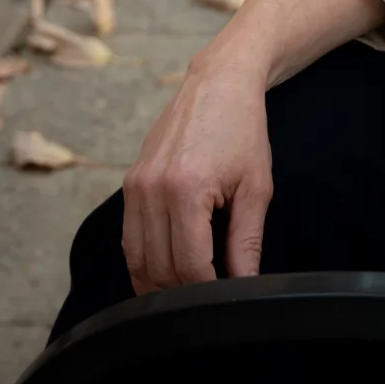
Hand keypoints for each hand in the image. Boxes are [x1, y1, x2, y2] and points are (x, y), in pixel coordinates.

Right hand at [121, 42, 272, 292]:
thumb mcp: (256, 187)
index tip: (226, 299)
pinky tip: (164, 271)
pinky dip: (143, 261)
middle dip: (184, 293)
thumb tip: (245, 285)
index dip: (209, 291)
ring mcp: (135, 186)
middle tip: (209, 300)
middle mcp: (151, 190)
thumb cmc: (242, 130)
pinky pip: (129, 238)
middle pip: (158, 268)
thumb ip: (246, 241)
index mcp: (186, 190)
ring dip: (159, 284)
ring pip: (136, 259)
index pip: (190, 266)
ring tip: (188, 292)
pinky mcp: (129, 184)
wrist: (218, 83)